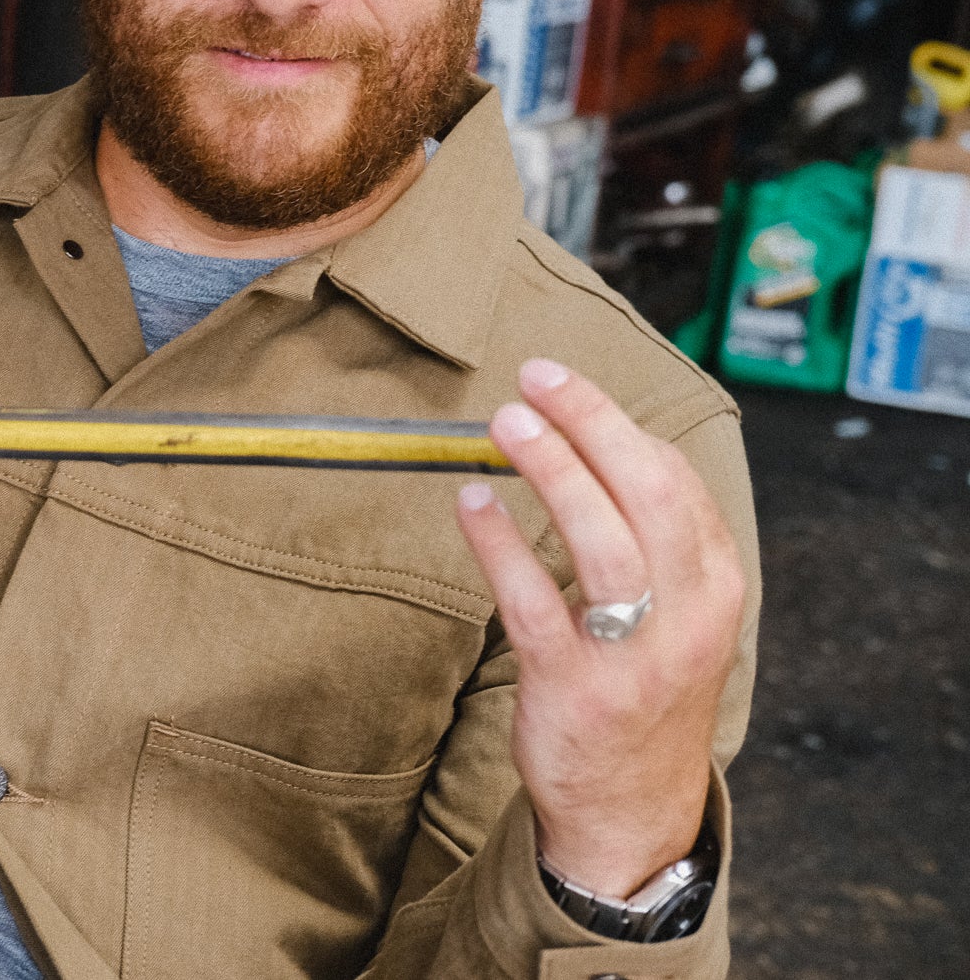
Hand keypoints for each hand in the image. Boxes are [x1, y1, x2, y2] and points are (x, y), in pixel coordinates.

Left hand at [455, 358, 745, 898]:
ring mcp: (632, 655)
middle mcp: (687, 617)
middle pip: (645, 496)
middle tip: (533, 379)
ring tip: (505, 423)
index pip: (673, 481)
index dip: (616, 422)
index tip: (561, 381)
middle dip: (590, 425)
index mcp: (717, 587)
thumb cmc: (644, 689)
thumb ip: (657, 538)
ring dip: (551, 471)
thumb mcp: (680, 614)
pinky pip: (533, 602)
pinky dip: (501, 545)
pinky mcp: (573, 689)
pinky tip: (473, 503)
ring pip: (600, 542)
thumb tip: (604, 440)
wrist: (632, 810)